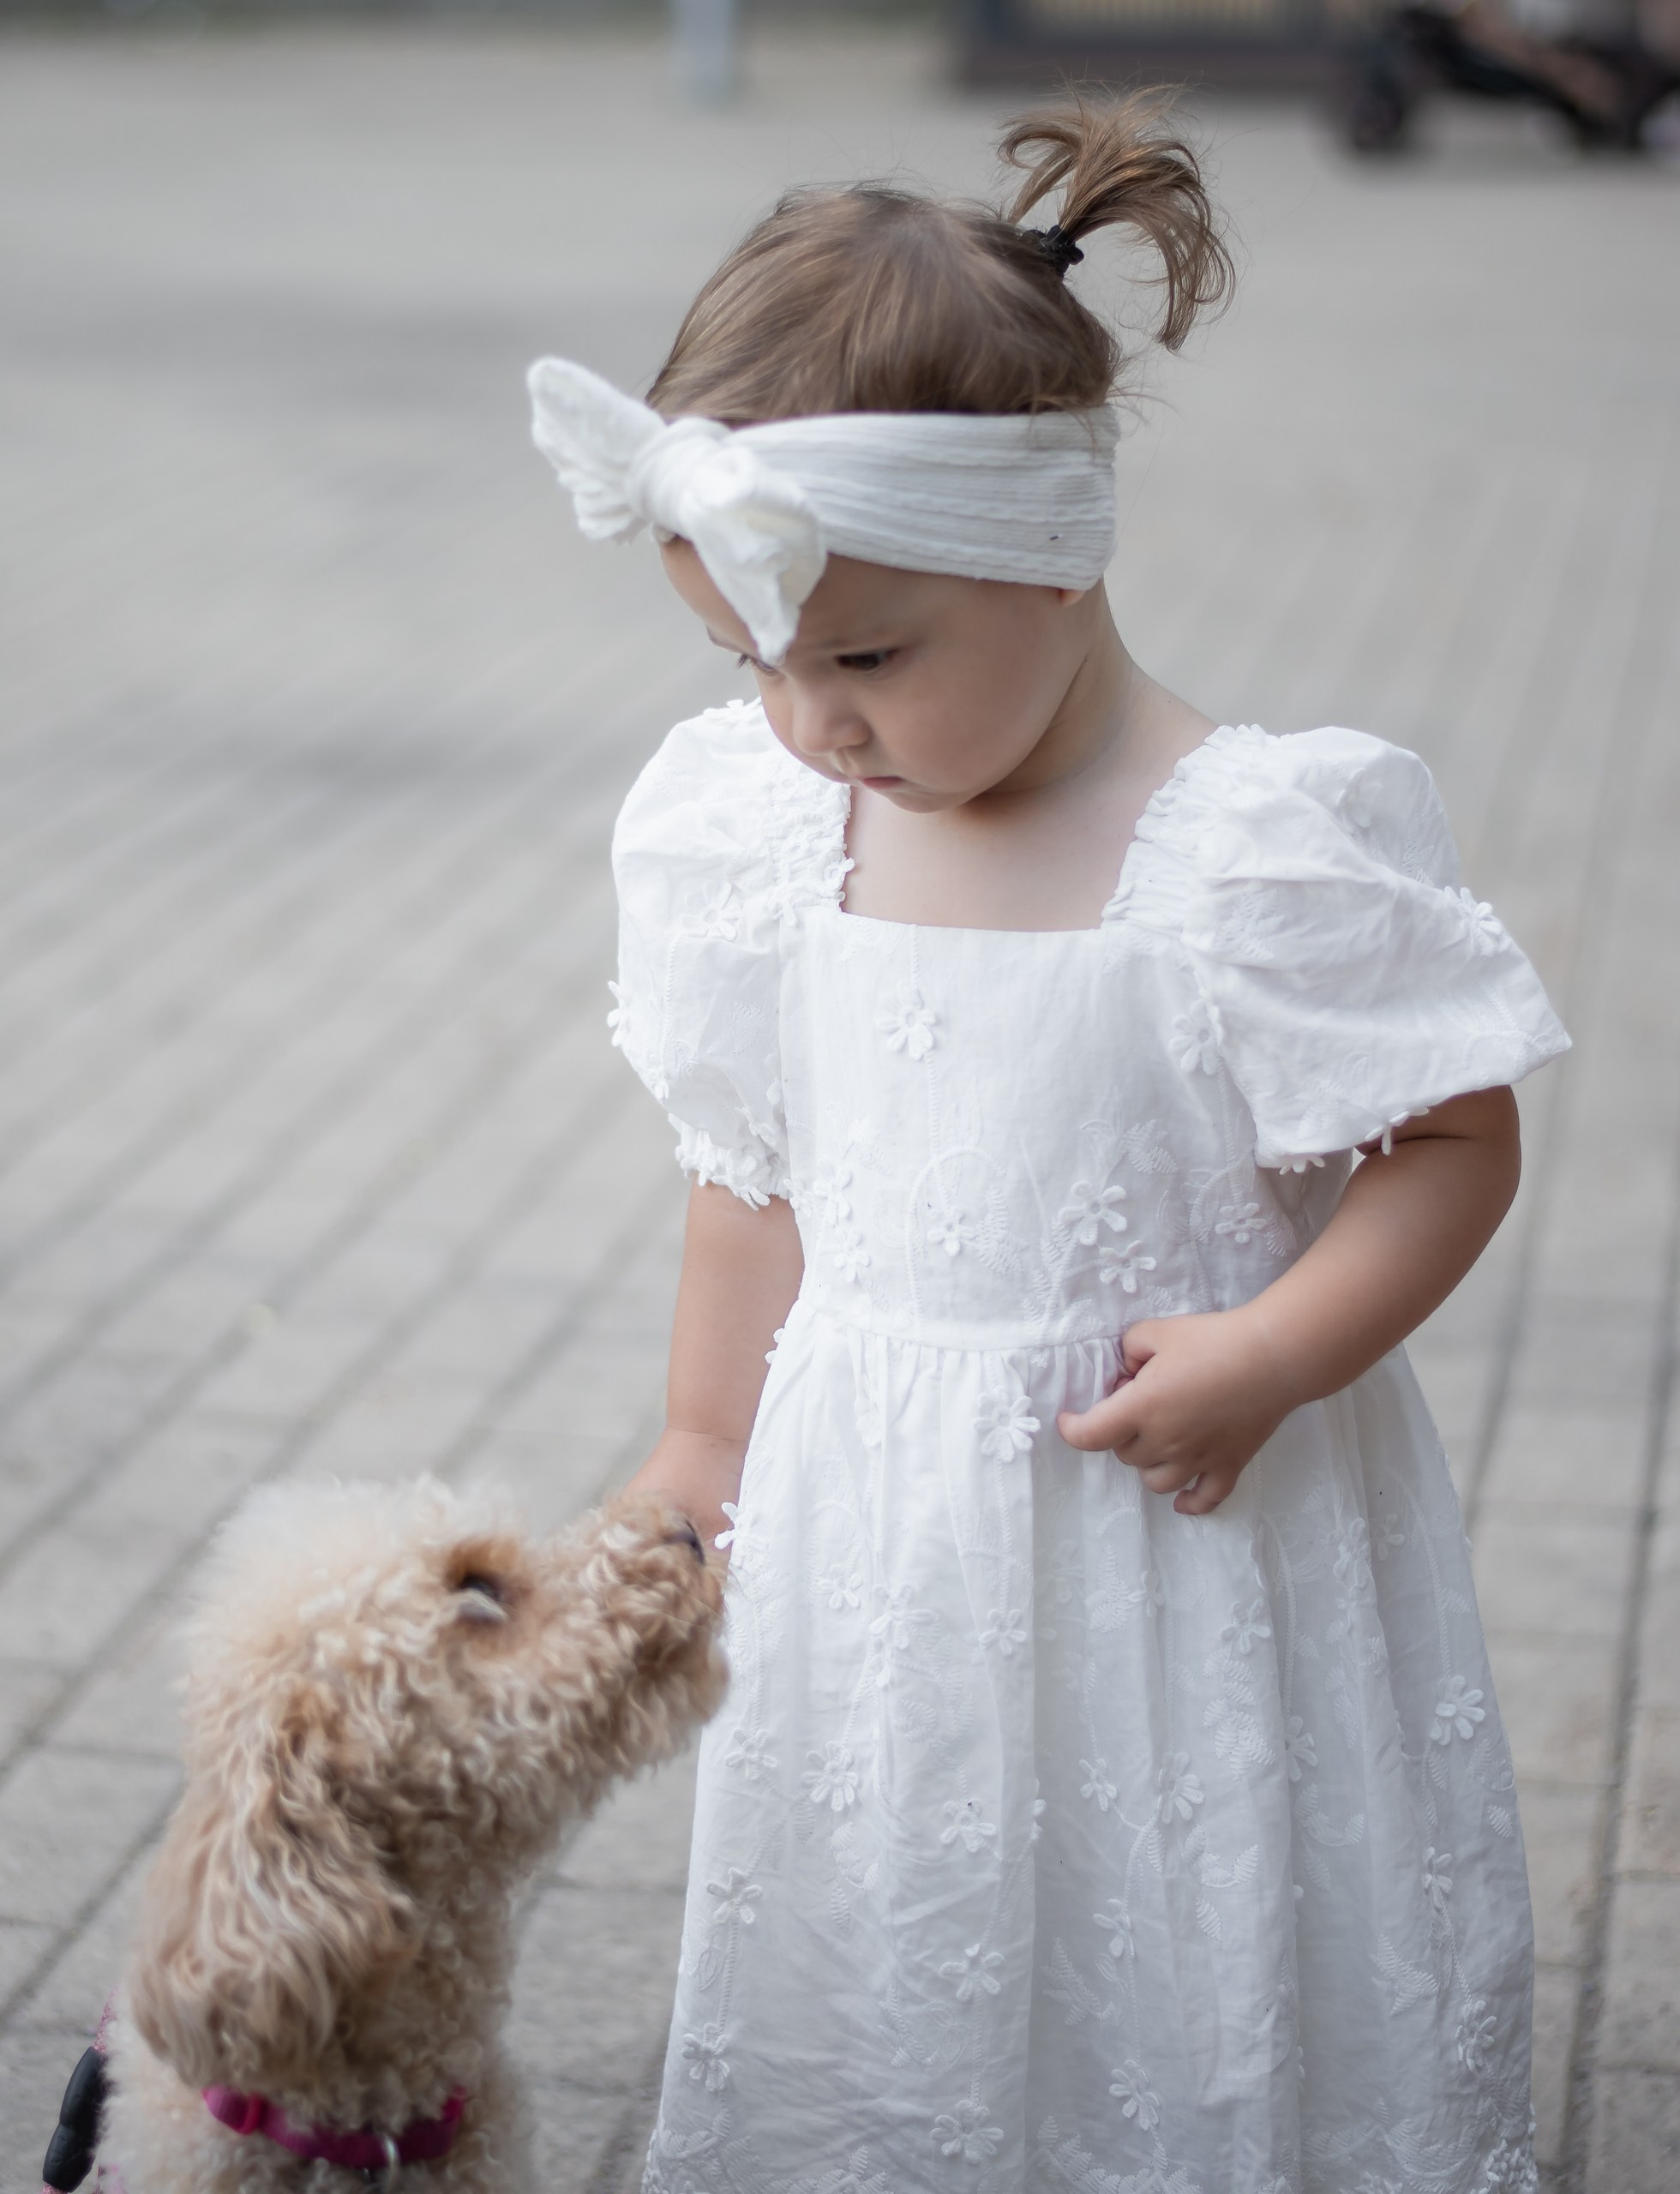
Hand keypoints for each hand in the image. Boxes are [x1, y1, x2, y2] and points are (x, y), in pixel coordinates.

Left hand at [1056, 1310, 1299, 1514]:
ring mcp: (1199, 1459)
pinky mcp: (1230, 1465)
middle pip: (1125, 1455)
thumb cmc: (1214, 1339)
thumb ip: (1130, 1349)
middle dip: (1121, 1433)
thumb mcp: (1158, 1331)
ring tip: (1157, 1441)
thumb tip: (1127, 1370)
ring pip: (1156, 1482)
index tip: (1067, 1419)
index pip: (1091, 1435)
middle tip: (1139, 1402)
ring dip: (1148, 1464)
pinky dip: (1190, 1503)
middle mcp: (1166, 1441)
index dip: (1071, 1430)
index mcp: (1143, 1408)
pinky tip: (1182, 1499)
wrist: (1274, 1356)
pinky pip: (1205, 1499)